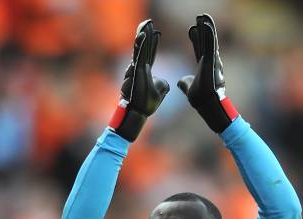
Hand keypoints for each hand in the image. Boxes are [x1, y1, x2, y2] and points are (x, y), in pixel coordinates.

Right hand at [109, 19, 169, 141]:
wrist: (139, 112)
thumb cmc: (148, 104)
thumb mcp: (161, 92)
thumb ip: (163, 84)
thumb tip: (165, 81)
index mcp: (147, 71)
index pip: (150, 53)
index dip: (152, 42)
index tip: (155, 31)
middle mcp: (141, 68)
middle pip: (144, 47)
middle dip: (146, 34)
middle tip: (148, 22)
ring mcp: (138, 68)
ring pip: (140, 51)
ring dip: (143, 38)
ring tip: (146, 28)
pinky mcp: (137, 71)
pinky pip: (139, 56)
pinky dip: (141, 45)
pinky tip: (143, 35)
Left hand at [178, 14, 237, 132]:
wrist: (204, 104)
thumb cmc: (199, 99)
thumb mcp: (188, 88)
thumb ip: (184, 83)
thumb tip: (180, 82)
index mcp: (203, 66)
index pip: (198, 49)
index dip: (195, 39)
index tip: (192, 29)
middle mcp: (209, 62)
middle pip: (205, 41)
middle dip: (202, 29)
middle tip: (199, 17)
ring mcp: (211, 61)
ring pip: (209, 40)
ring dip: (206, 27)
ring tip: (203, 16)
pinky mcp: (211, 61)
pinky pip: (210, 45)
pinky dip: (209, 34)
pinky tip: (207, 23)